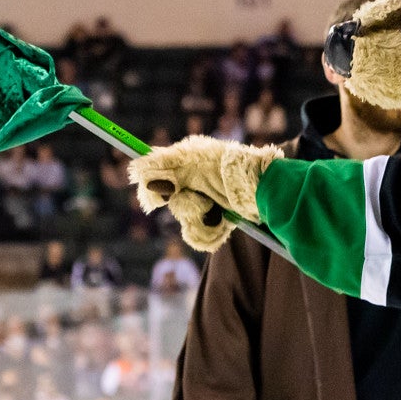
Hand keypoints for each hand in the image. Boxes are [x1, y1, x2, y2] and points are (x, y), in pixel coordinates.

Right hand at [128, 138, 277, 252]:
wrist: (264, 191)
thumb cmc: (229, 170)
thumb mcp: (192, 163)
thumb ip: (162, 166)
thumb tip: (136, 172)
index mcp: (187, 162)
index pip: (158, 177)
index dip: (156, 190)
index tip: (157, 200)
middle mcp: (194, 182)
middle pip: (172, 204)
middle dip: (187, 207)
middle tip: (202, 202)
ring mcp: (207, 203)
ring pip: (185, 223)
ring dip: (200, 222)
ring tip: (217, 213)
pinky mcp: (217, 222)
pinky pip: (199, 236)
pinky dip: (210, 233)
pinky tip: (223, 224)